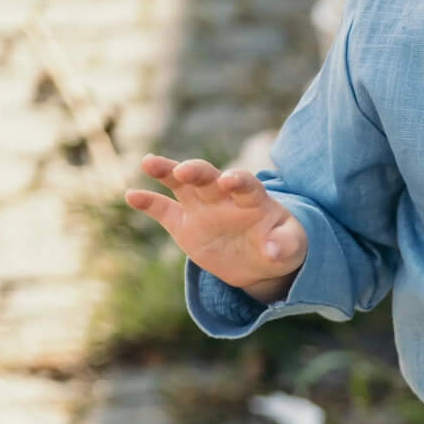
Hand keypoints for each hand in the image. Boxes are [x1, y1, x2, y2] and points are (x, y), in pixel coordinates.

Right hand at [125, 154, 307, 302]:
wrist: (260, 261)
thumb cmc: (281, 245)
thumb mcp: (292, 247)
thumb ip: (285, 244)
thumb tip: (272, 250)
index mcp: (253, 198)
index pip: (245, 184)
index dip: (237, 180)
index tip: (229, 179)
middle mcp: (224, 196)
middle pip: (208, 177)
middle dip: (196, 171)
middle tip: (183, 170)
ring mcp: (202, 208)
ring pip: (181, 184)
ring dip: (165, 171)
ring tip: (148, 162)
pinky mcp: (184, 224)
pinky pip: (163, 210)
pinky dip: (148, 202)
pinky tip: (131, 195)